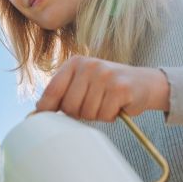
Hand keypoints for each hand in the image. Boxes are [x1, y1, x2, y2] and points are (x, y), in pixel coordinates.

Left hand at [35, 55, 170, 121]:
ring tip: (106, 104)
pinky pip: (104, 114)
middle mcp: (89, 65)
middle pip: (69, 106)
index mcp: (76, 62)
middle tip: (91, 107)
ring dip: (96, 115)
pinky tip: (117, 106)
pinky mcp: (120, 88)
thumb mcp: (84, 82)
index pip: (52, 90)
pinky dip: (110, 116)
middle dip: (78, 114)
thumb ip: (64, 92)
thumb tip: (38, 111)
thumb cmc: (109, 87)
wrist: (144, 83)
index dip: (46, 108)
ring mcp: (105, 75)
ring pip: (87, 113)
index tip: (43, 118)